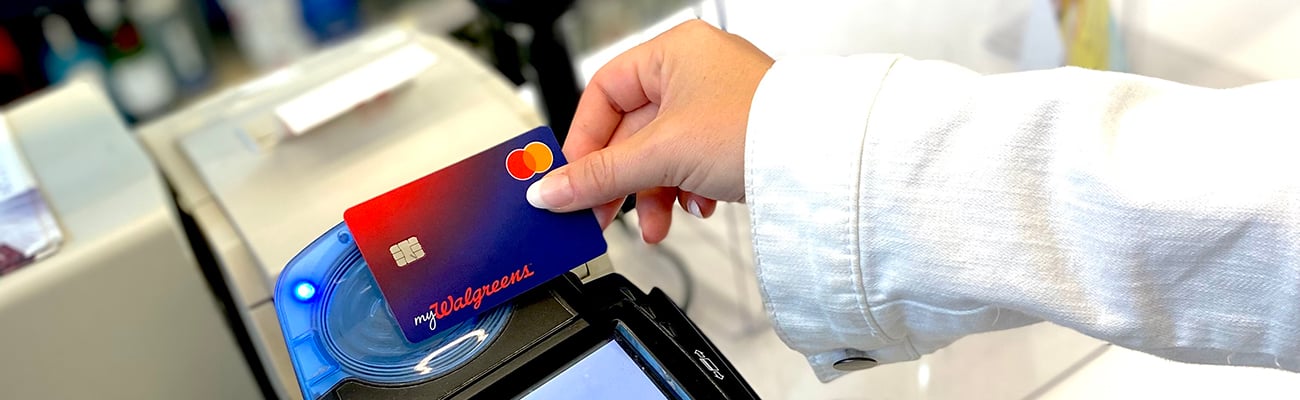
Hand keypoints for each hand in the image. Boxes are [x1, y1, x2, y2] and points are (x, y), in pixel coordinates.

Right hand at [525, 20, 773, 242]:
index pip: (603, 93)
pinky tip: (696, 207)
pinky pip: (689, 163)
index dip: (583, 142)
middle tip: (598, 214)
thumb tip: (550, 190)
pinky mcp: (733, 136)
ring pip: (660, 153)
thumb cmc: (758, 129)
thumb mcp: (662, 154)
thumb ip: (599, 175)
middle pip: (630, 130)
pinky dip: (685, 190)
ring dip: (653, 194)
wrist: (822, 161)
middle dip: (620, 181)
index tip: (570, 181)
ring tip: (656, 224)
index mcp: (672, 52)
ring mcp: (715, 104)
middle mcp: (693, 70)